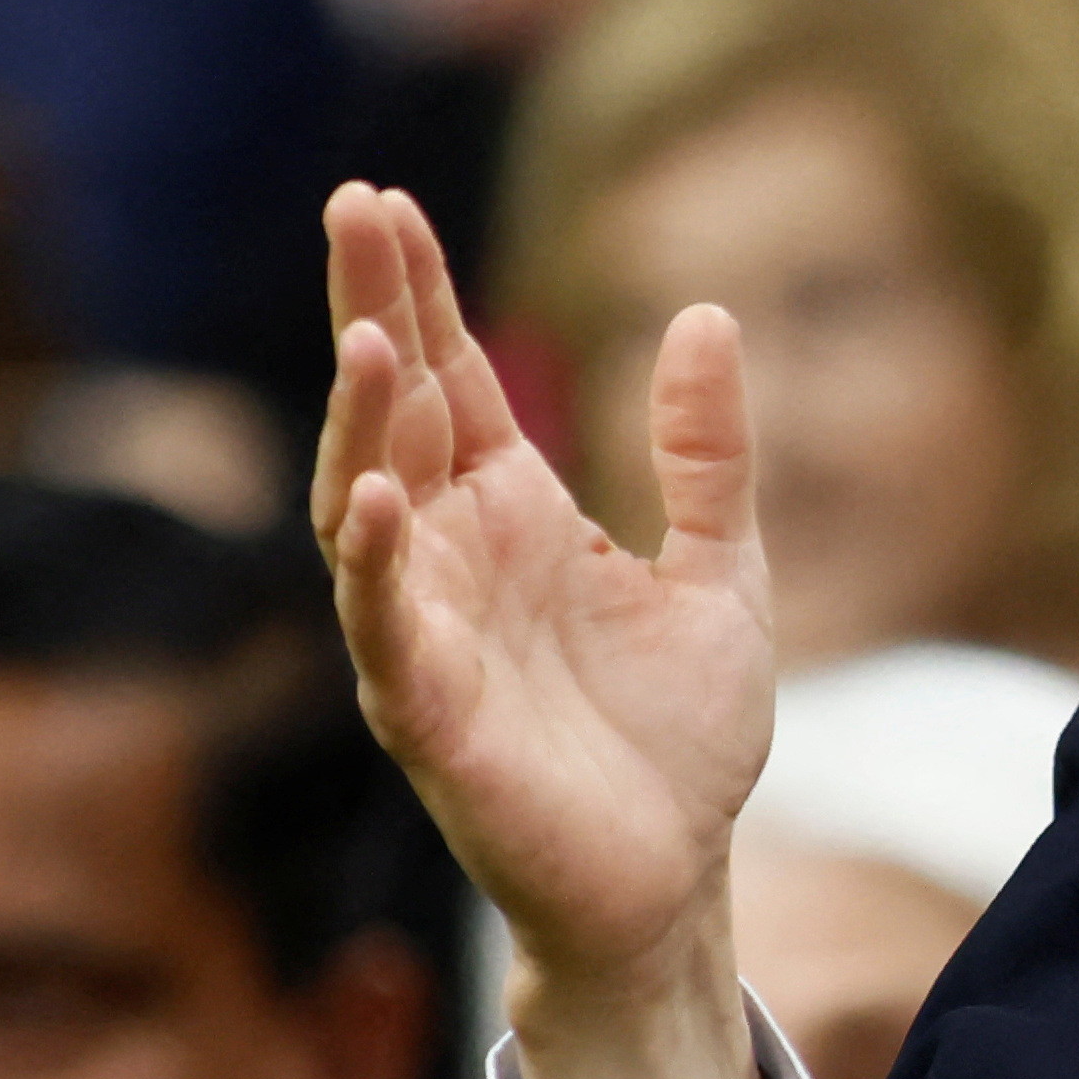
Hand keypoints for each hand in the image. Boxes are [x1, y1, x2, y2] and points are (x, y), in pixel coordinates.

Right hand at [309, 184, 776, 1078]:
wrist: (677, 880)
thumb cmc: (680, 737)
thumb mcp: (724, 571)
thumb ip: (707, 455)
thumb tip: (703, 313)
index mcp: (514, 516)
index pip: (450, 381)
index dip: (416, 293)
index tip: (384, 198)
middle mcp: (453, 562)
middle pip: (394, 416)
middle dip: (371, 314)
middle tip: (353, 209)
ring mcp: (429, 637)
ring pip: (366, 510)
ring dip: (361, 426)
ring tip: (369, 336)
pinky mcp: (432, 722)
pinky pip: (388, 633)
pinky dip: (376, 568)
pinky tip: (379, 501)